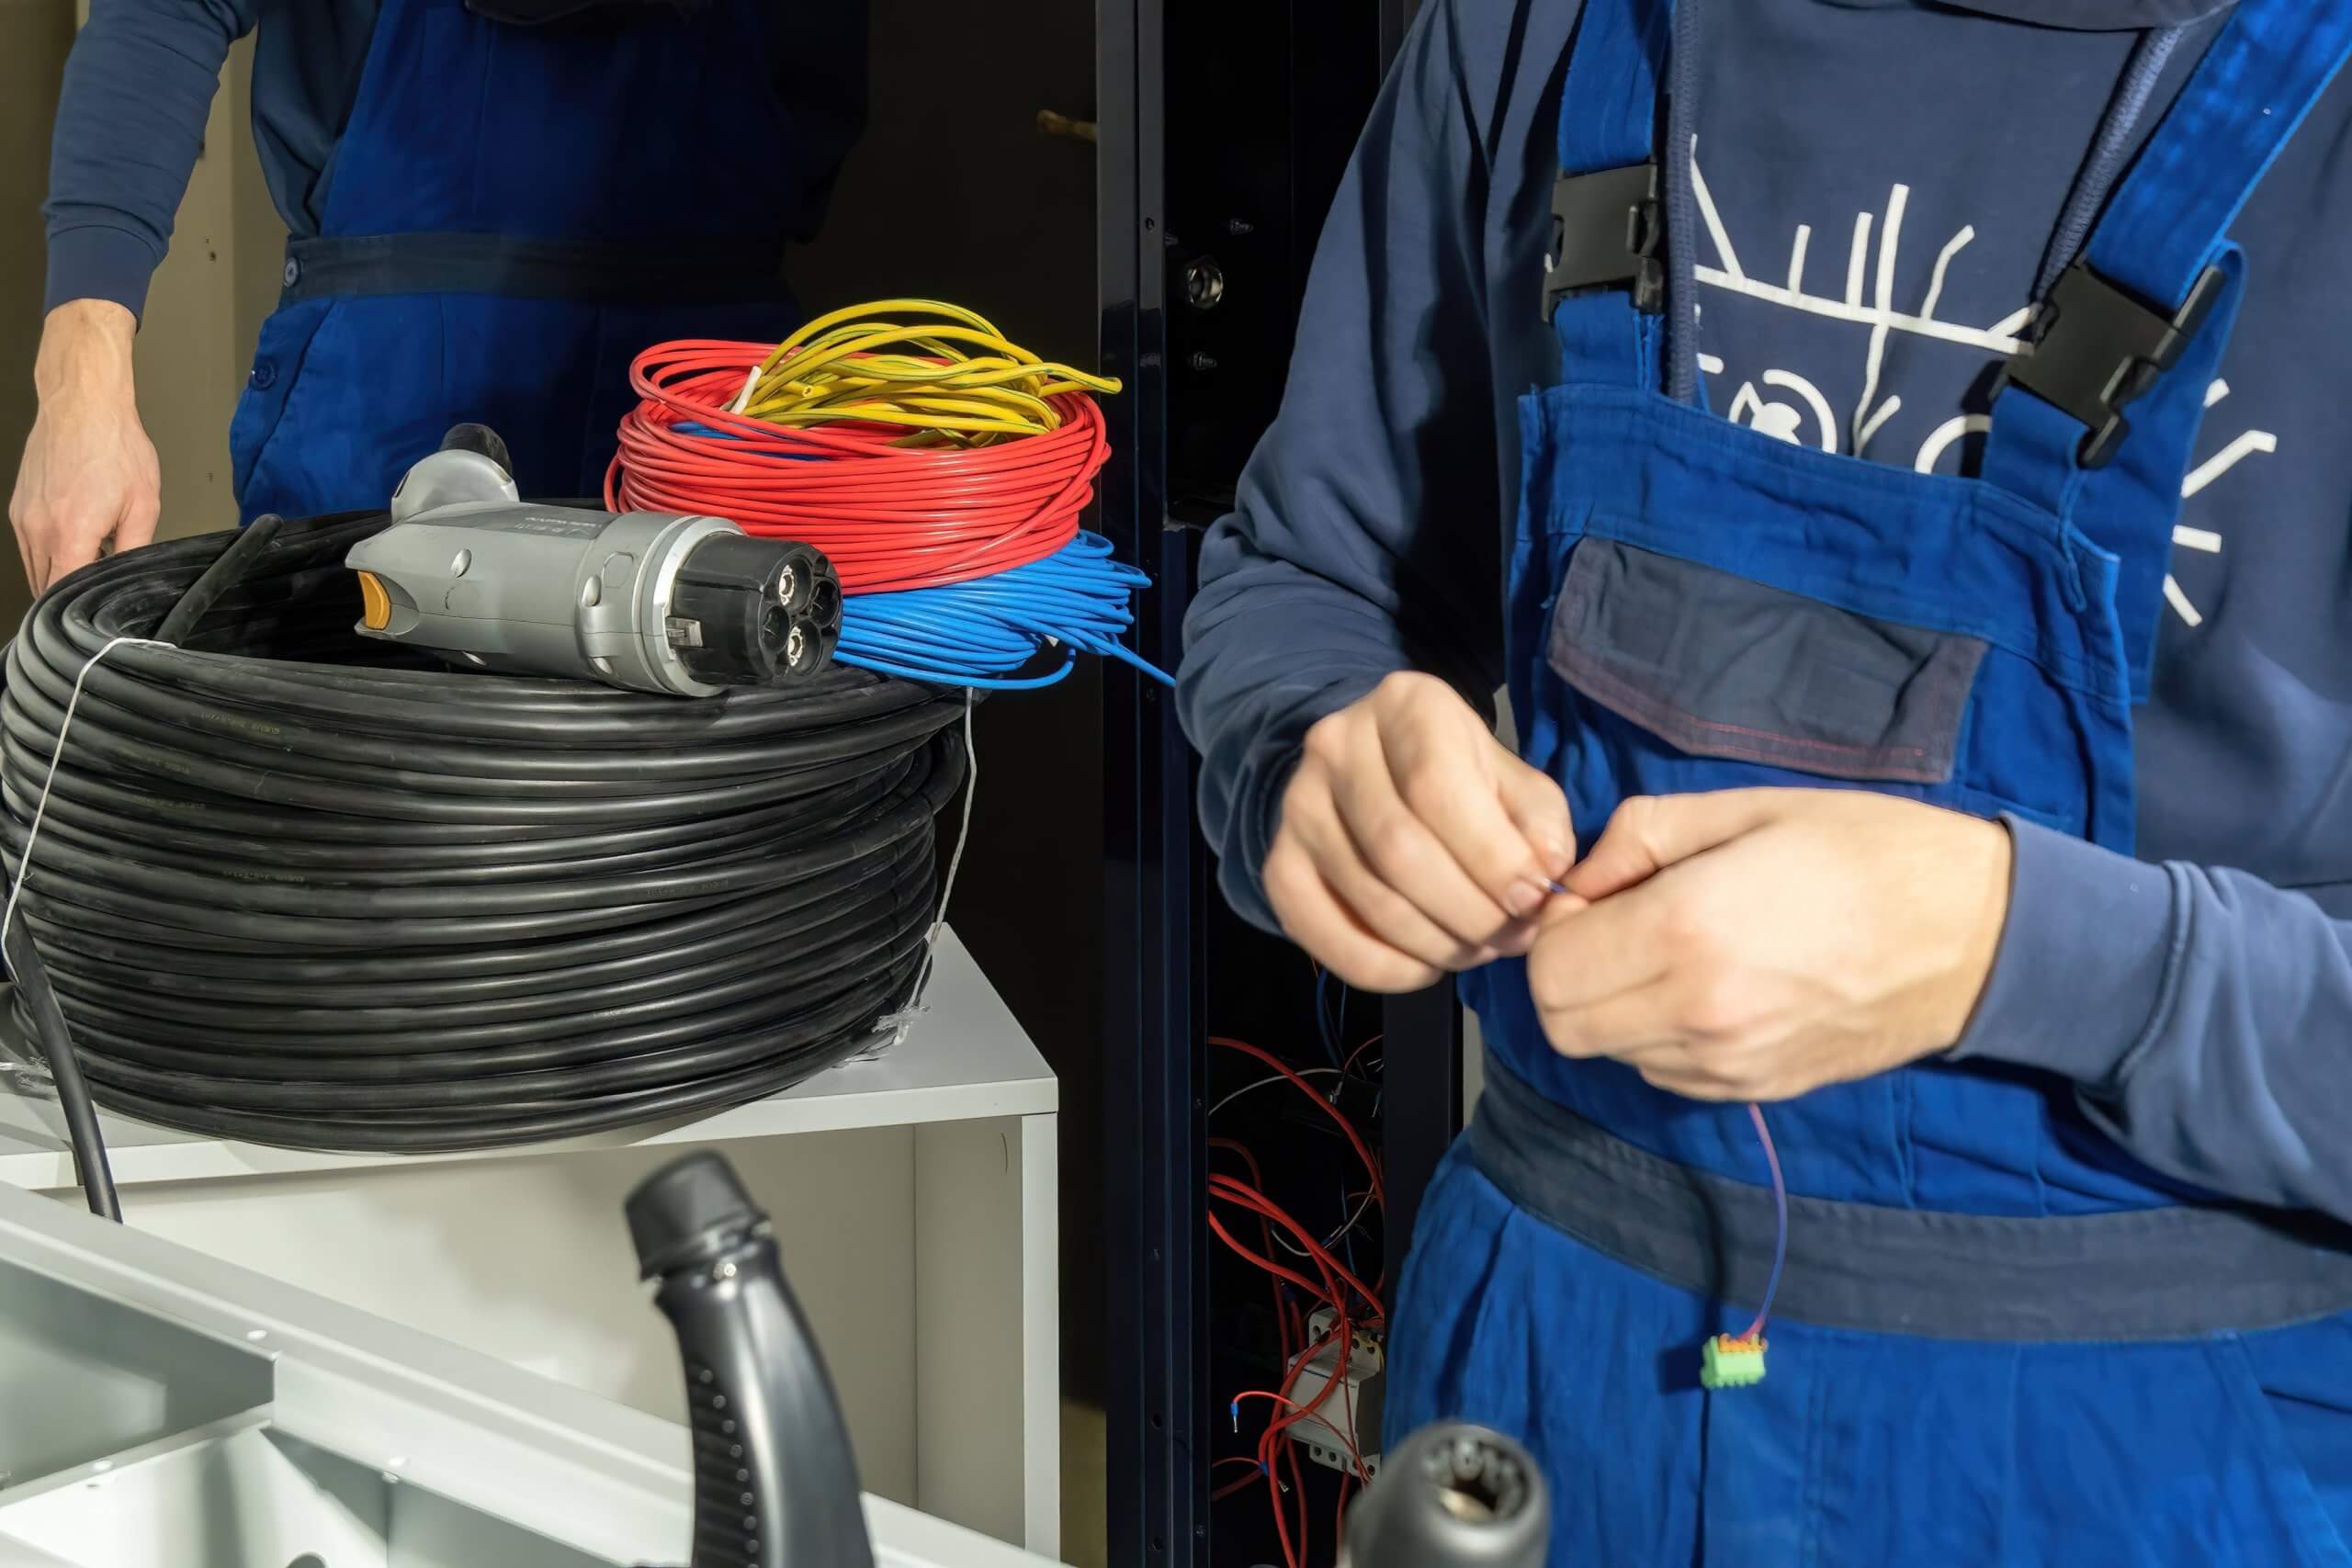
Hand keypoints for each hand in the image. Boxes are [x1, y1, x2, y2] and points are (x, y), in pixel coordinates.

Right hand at [10, 301, 159, 595]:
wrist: (83, 406)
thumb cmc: (115, 447)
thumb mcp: (143, 505)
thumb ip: (135, 549)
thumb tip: (130, 576)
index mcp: (69, 533)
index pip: (62, 593)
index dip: (78, 611)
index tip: (95, 618)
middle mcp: (38, 528)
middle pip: (43, 586)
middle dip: (68, 598)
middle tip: (96, 599)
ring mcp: (23, 517)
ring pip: (33, 567)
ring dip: (57, 575)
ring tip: (89, 569)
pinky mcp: (19, 507)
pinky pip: (29, 546)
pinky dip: (48, 555)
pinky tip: (74, 546)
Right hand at [1267, 671, 1576, 992]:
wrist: (1371, 775)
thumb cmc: (1457, 776)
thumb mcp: (1508, 777)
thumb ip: (1538, 820)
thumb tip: (1547, 871)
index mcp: (1404, 705)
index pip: (1437, 788)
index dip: (1492, 857)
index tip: (1534, 899)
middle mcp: (1335, 746)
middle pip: (1399, 850)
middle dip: (1470, 911)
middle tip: (1513, 937)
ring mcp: (1296, 807)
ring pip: (1370, 899)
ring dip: (1439, 945)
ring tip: (1481, 949)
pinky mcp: (1279, 866)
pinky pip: (1326, 937)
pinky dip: (1387, 969)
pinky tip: (1427, 965)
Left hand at [1528, 789, 2012, 1100]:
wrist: (1975, 935)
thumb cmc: (1863, 852)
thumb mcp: (1744, 808)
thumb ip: (1638, 837)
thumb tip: (1577, 883)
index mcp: (1685, 930)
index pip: (1549, 968)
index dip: (1557, 931)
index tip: (1597, 900)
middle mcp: (1696, 1012)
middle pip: (1563, 1025)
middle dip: (1571, 977)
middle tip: (1620, 930)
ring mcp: (1727, 1063)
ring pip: (1611, 1053)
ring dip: (1616, 1009)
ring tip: (1675, 955)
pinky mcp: (1756, 1090)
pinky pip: (1664, 1073)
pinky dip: (1661, 1037)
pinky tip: (1710, 989)